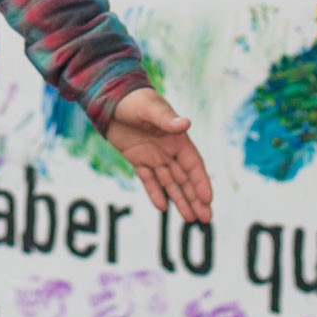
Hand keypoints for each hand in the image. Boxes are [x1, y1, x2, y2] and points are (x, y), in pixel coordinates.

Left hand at [103, 87, 213, 221]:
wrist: (109, 98)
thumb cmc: (134, 99)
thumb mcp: (149, 108)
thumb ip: (166, 119)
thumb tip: (185, 123)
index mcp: (176, 138)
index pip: (193, 164)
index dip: (201, 182)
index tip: (208, 200)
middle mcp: (168, 150)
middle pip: (185, 178)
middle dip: (195, 198)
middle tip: (206, 219)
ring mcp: (153, 155)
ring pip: (170, 182)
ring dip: (180, 199)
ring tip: (191, 219)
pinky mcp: (137, 159)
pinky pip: (148, 179)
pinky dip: (155, 192)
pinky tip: (162, 207)